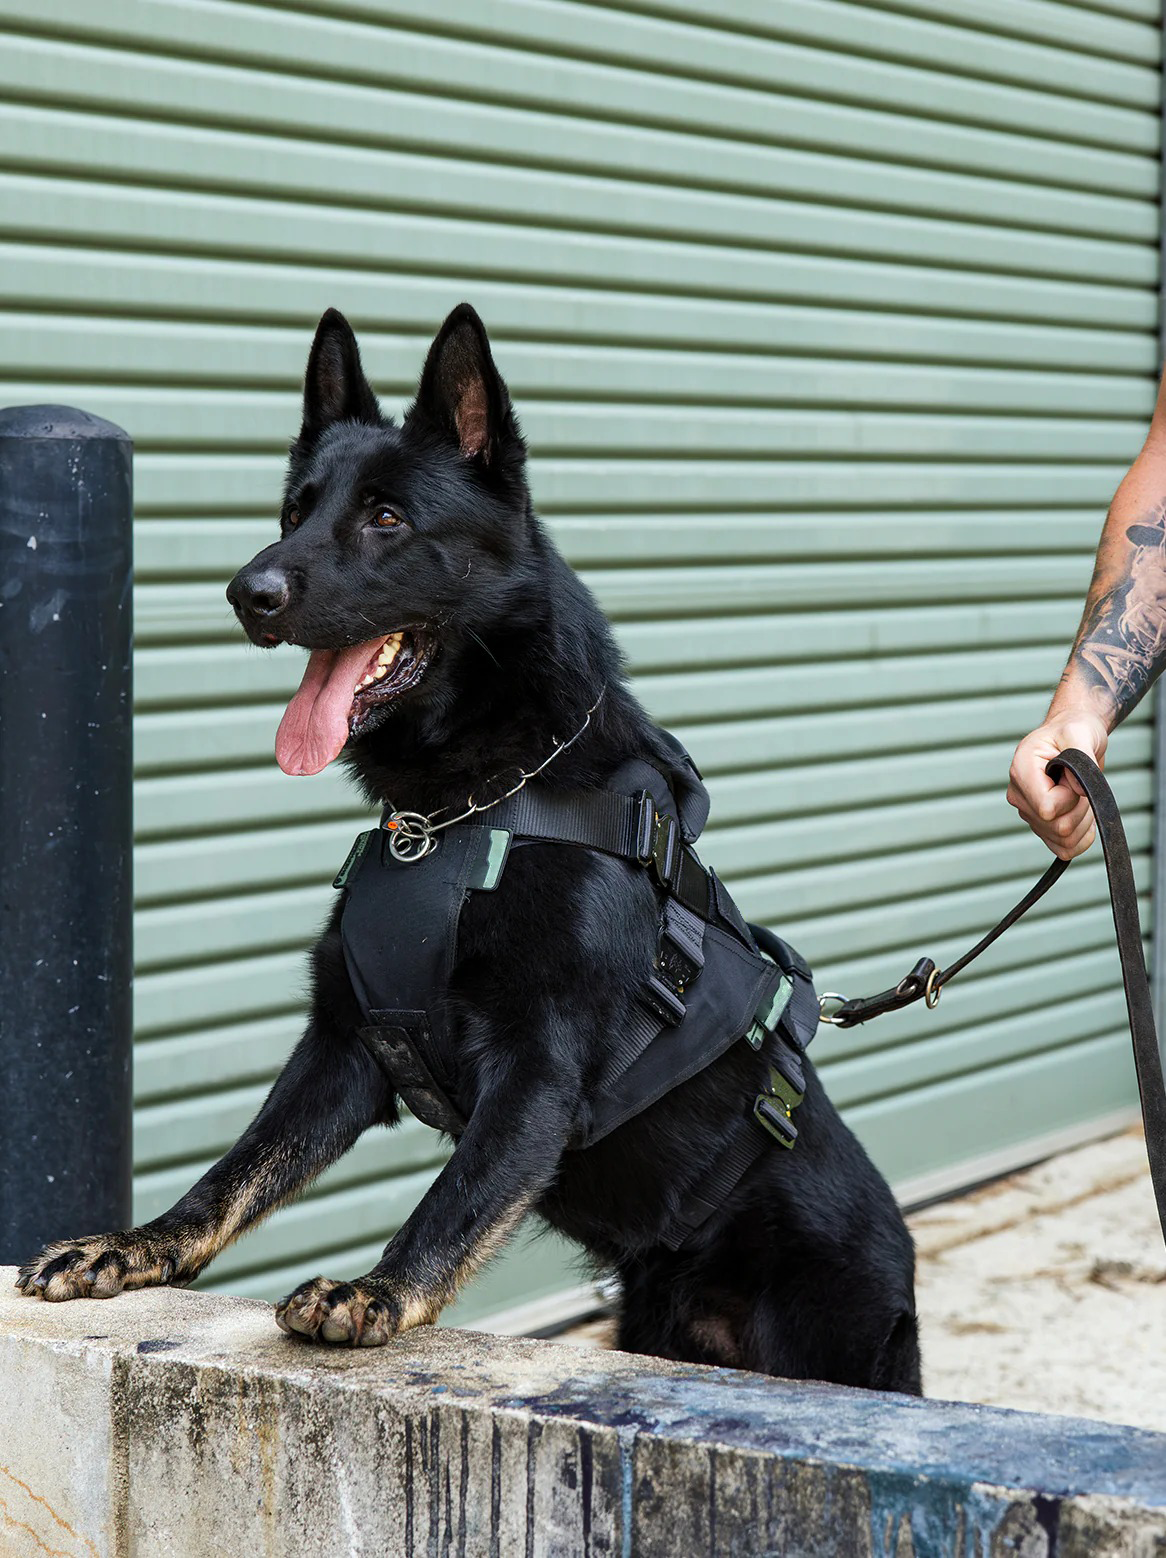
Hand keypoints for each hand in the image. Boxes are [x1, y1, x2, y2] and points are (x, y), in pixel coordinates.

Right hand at [1007, 710, 1108, 859]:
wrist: (1072, 738)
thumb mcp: (1079, 733)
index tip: (1074, 777)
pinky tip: (1082, 814)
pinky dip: (1081, 837)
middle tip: (1081, 784)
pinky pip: (1065, 849)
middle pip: (1058, 827)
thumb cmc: (1072, 732)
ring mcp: (1028, 814)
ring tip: (1080, 795)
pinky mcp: (1041, 827)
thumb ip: (1081, 757)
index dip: (1070, 797)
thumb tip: (1082, 790)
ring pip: (1064, 840)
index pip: (1048, 808)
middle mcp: (1019, 796)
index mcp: (1021, 771)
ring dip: (1083, 821)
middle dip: (1081, 809)